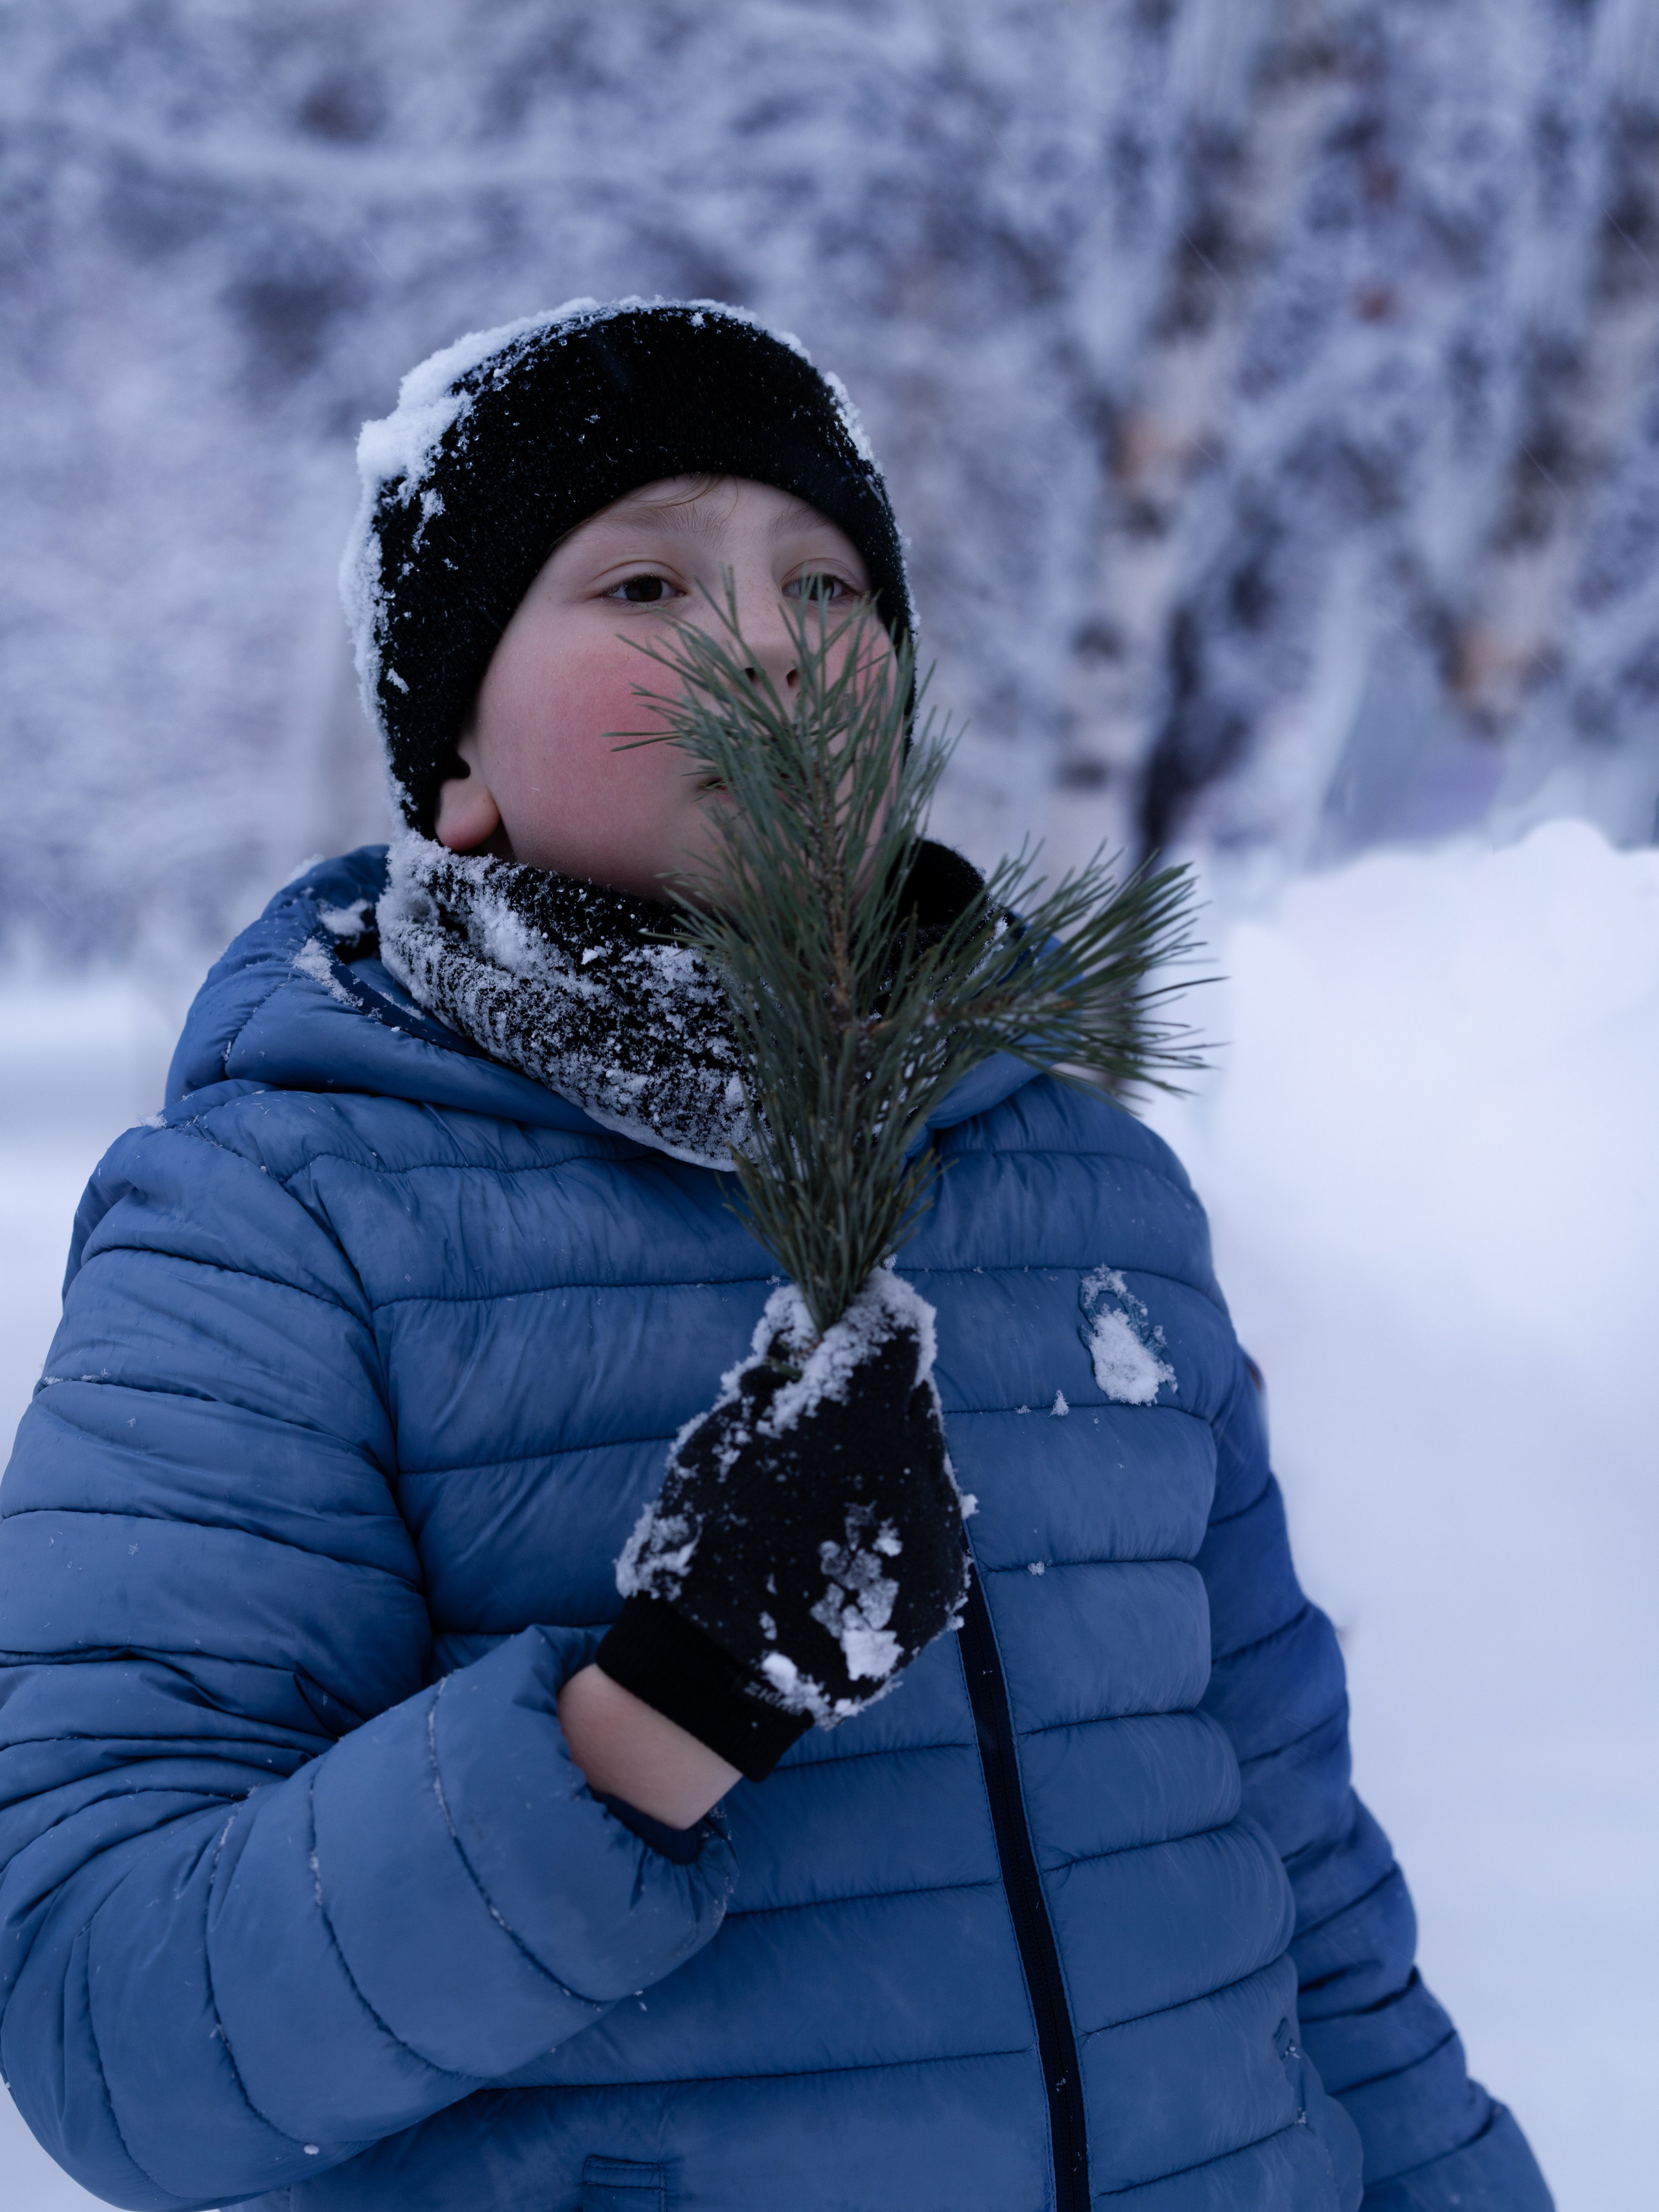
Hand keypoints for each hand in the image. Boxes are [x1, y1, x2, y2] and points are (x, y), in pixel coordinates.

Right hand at [595, 1268, 971, 1779]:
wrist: (713, 1678)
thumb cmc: (701, 1543)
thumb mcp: (722, 1435)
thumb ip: (777, 1374)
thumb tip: (808, 1319)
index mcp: (855, 1422)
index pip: (895, 1331)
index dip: (870, 1315)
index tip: (849, 1316)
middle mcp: (915, 1474)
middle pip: (914, 1402)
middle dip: (875, 1397)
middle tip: (826, 1416)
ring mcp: (936, 1540)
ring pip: (925, 1469)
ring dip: (888, 1464)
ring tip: (830, 1497)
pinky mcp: (941, 1593)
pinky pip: (928, 1531)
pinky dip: (896, 1523)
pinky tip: (847, 1543)